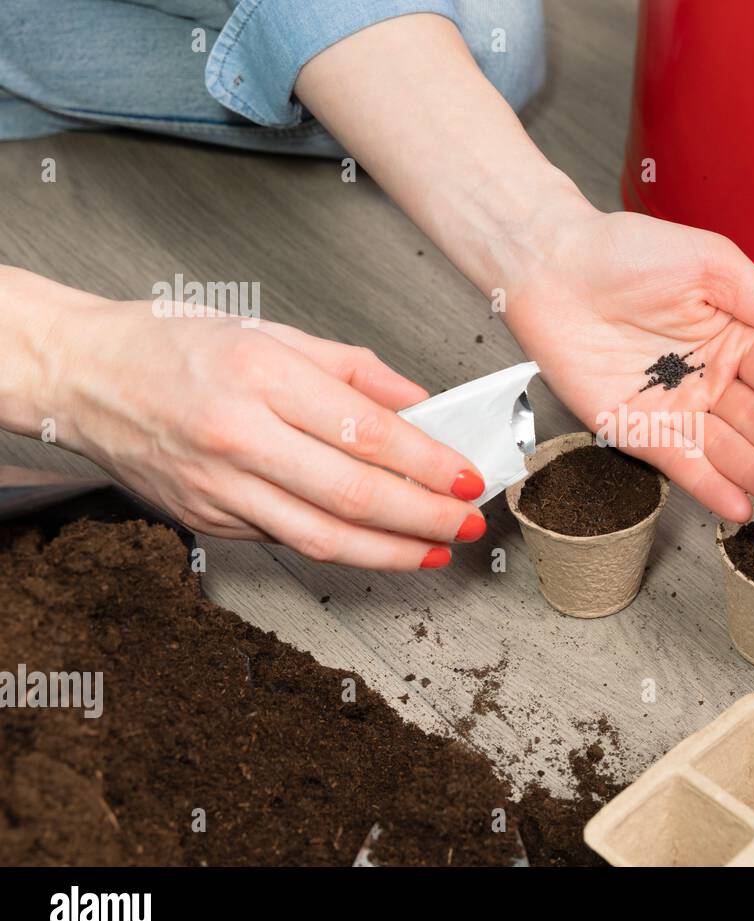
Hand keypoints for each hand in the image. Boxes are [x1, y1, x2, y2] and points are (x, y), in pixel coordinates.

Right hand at [19, 282, 486, 569]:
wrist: (83, 376)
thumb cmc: (174, 345)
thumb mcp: (270, 332)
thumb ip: (353, 370)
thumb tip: (420, 403)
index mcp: (261, 374)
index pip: (366, 432)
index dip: (428, 463)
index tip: (466, 476)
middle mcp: (237, 434)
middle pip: (352, 495)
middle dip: (425, 517)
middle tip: (467, 522)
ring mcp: (217, 485)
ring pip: (321, 537)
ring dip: (392, 552)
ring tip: (436, 550)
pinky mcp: (206, 518)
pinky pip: (287, 540)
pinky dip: (341, 547)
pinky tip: (378, 544)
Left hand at [505, 208, 753, 521]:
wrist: (552, 264)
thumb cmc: (625, 250)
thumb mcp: (714, 263)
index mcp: (733, 336)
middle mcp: (707, 377)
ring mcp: (673, 408)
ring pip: (725, 449)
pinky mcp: (634, 429)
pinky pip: (677, 463)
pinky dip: (707, 486)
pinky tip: (738, 504)